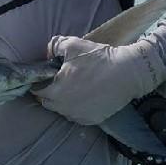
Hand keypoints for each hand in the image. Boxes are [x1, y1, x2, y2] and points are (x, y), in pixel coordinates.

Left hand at [32, 36, 164, 124]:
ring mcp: (78, 116)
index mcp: (56, 91)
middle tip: (59, 81)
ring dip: (64, 101)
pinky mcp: (92, 120)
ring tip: (74, 87)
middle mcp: (64, 108)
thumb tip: (48, 52)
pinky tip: (86, 96)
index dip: (39, 82)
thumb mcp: (73, 44)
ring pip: (63, 110)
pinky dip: (78, 107)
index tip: (45, 76)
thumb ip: (54, 46)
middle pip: (48, 103)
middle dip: (50, 93)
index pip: (37, 91)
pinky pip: (78, 115)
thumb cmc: (99, 59)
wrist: (128, 73)